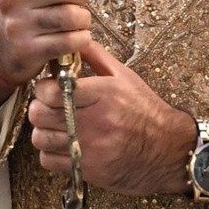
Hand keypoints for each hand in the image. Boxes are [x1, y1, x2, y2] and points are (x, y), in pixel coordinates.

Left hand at [29, 38, 194, 194]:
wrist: (168, 150)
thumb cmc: (146, 111)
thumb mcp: (126, 77)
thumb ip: (97, 57)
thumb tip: (75, 39)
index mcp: (103, 94)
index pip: (52, 91)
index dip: (43, 88)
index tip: (49, 88)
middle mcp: (95, 121)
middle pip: (40, 114)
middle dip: (40, 108)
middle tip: (49, 107)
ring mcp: (91, 148)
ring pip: (41, 138)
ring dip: (43, 131)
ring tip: (56, 126)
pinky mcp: (88, 169)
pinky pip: (49, 161)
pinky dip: (51, 153)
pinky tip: (63, 145)